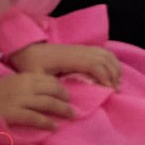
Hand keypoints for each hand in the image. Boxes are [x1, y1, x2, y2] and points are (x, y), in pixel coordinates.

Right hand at [0, 72, 73, 128]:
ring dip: (63, 110)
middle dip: (66, 98)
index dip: (61, 88)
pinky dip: (47, 122)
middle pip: (53, 90)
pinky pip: (36, 117)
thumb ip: (25, 85)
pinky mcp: (14, 113)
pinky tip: (54, 127)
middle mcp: (25, 86)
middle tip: (72, 106)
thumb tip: (42, 92)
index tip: (66, 95)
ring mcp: (20, 100)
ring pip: (48, 103)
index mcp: (24, 77)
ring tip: (71, 116)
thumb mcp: (10, 83)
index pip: (50, 80)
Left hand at [8, 41, 122, 90]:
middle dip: (114, 74)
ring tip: (117, 82)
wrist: (28, 49)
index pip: (94, 65)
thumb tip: (68, 96)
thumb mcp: (35, 77)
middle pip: (105, 59)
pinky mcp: (83, 49)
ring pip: (107, 54)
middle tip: (116, 91)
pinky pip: (104, 52)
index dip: (104, 77)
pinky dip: (112, 61)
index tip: (108, 90)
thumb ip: (50, 86)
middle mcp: (80, 51)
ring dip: (115, 67)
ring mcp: (82, 48)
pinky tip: (113, 71)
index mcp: (69, 59)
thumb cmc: (30, 65)